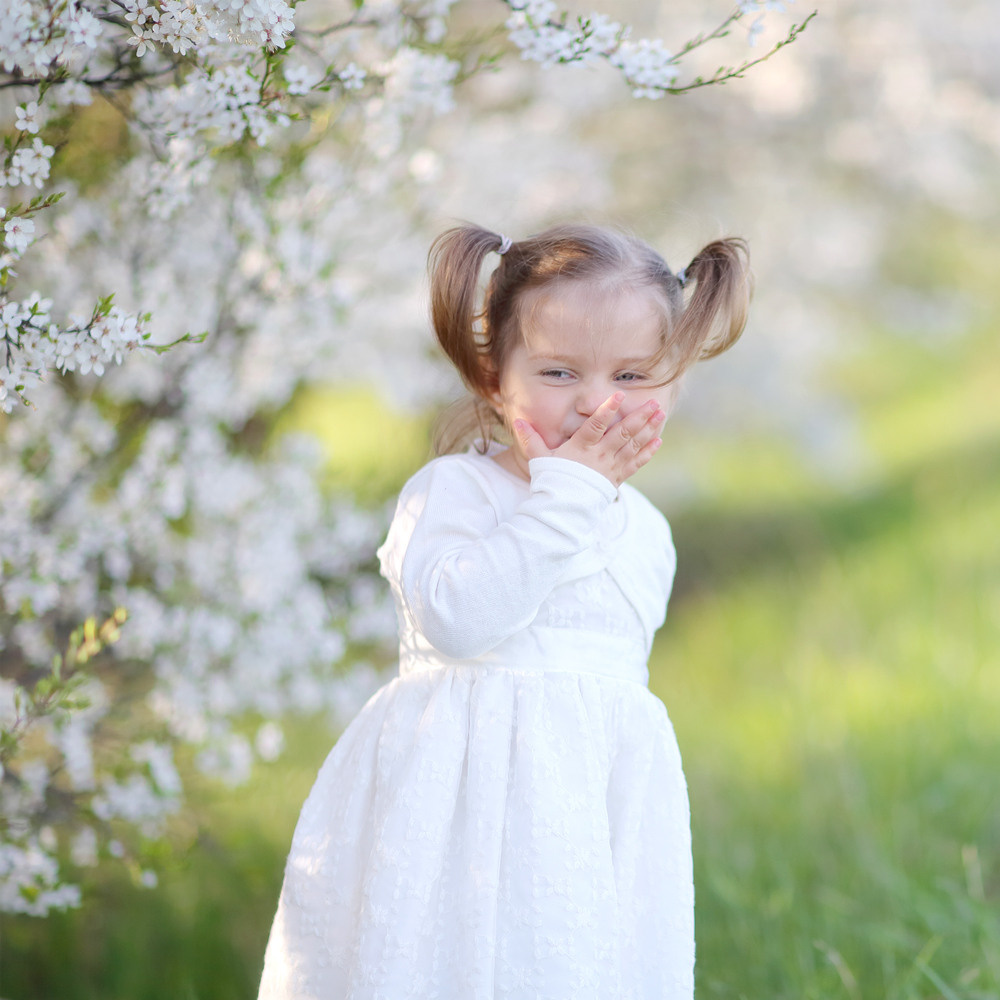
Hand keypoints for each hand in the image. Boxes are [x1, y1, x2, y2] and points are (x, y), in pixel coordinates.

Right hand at [514, 393, 665, 486]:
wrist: (563, 510)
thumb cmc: (551, 481)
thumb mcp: (539, 458)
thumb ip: (530, 439)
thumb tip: (517, 420)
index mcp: (581, 448)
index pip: (596, 425)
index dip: (608, 410)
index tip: (620, 396)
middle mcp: (599, 456)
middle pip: (623, 433)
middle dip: (640, 417)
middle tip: (654, 403)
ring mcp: (611, 467)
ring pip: (633, 445)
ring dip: (648, 429)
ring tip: (661, 414)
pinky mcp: (617, 478)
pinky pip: (636, 463)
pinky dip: (648, 452)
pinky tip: (658, 440)